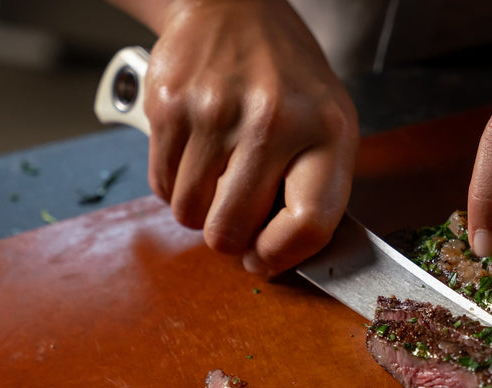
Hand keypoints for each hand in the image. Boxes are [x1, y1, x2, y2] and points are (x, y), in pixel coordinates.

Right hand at [134, 0, 358, 275]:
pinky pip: (162, 184)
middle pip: (233, 229)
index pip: (309, 223)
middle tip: (234, 223)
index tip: (265, 258)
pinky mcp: (170, 106)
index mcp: (329, 130)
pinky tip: (195, 158)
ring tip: (217, 178)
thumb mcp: (328, 122)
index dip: (281, 256)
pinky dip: (174, 186)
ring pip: (189, 212)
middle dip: (229, 240)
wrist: (234, 8)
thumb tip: (280, 255)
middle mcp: (275, 120)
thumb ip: (317, 187)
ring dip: (198, 211)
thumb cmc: (287, 76)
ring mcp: (218, 112)